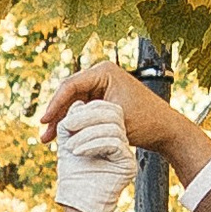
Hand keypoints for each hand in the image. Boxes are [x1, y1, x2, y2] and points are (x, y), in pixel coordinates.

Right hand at [41, 57, 210, 179]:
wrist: (166, 131)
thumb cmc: (146, 122)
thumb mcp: (113, 120)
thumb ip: (87, 119)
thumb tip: (61, 125)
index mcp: (105, 71)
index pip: (71, 85)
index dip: (55, 104)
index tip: (45, 122)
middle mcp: (101, 75)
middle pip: (69, 95)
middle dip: (56, 115)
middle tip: (44, 135)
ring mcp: (102, 87)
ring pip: (74, 104)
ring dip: (62, 121)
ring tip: (48, 140)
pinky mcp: (103, 101)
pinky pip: (82, 111)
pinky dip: (74, 124)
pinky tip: (63, 138)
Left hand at [53, 95, 135, 211]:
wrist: (78, 202)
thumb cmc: (72, 174)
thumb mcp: (68, 140)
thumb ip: (72, 121)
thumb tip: (78, 102)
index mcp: (108, 133)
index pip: (105, 109)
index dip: (85, 110)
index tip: (65, 122)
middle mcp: (121, 140)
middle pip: (112, 113)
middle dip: (85, 117)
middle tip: (66, 126)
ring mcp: (127, 152)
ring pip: (112, 126)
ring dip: (86, 134)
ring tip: (70, 147)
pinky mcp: (128, 164)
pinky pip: (114, 142)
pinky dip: (93, 144)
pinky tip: (79, 153)